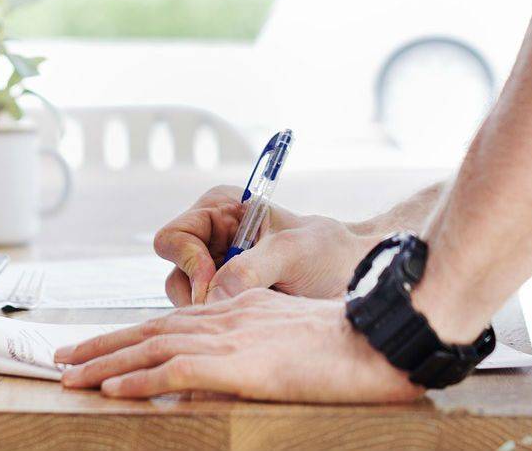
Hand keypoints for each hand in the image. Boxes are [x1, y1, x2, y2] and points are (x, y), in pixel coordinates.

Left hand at [55, 289, 421, 402]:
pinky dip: (138, 379)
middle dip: (101, 345)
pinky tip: (111, 389)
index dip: (128, 334)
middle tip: (62, 358)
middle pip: (149, 330)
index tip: (97, 346)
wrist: (379, 339)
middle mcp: (225, 317)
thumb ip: (254, 344)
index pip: (169, 321)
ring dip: (104, 363)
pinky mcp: (238, 363)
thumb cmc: (349, 342)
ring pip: (150, 348)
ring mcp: (229, 339)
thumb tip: (224, 368)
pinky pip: (175, 370)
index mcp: (237, 309)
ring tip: (69, 376)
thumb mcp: (291, 336)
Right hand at [154, 185, 376, 304]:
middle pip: (176, 272)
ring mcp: (216, 271)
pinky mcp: (226, 299)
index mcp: (219, 209)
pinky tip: (251, 321)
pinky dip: (222, 323)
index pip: (174, 237)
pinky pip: (205, 316)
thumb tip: (212, 296)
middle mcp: (210, 239)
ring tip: (254, 311)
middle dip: (200, 294)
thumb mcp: (292, 252)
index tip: (215, 285)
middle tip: (234, 307)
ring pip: (187, 299)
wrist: (357, 277)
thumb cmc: (329, 252)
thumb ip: (250, 269)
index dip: (189, 263)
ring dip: (213, 311)